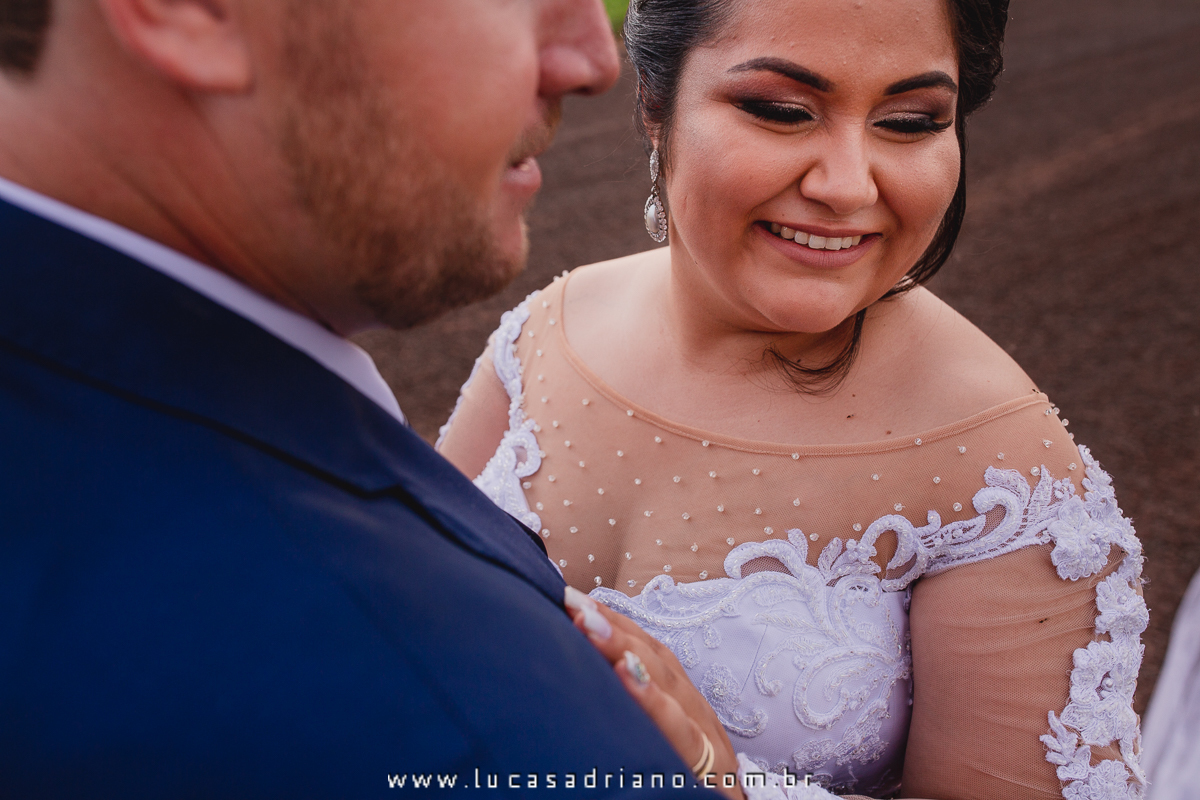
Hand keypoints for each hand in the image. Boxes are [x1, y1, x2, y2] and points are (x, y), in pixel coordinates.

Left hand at [566, 587, 743, 799]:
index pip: (647, 650)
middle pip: (654, 658)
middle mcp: (695, 710)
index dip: (613, 622)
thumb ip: (628, 705)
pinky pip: (680, 733)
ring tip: (588, 624)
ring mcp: (705, 738)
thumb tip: (581, 672)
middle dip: (612, 626)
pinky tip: (628, 677)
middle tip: (572, 602)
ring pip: (666, 683)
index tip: (571, 598)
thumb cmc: (682, 777)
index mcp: (681, 701)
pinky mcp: (706, 769)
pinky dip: (654, 702)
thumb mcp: (656, 736)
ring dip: (624, 648)